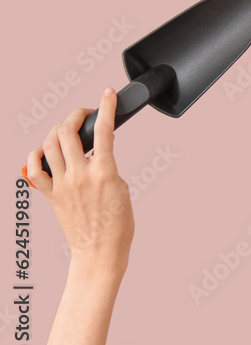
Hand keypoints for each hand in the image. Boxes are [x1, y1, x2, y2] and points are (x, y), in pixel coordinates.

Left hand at [25, 89, 133, 276]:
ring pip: (50, 144)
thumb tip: (99, 151)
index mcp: (104, 172)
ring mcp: (62, 185)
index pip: (103, 130)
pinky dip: (36, 155)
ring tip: (67, 132)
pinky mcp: (51, 196)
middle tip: (84, 115)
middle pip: (68, 131)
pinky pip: (34, 169)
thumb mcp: (123, 188)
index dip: (106, 107)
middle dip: (76, 115)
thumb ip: (109, 165)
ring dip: (58, 130)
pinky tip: (45, 152)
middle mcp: (80, 176)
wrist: (100, 250)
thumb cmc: (117, 224)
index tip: (108, 94)